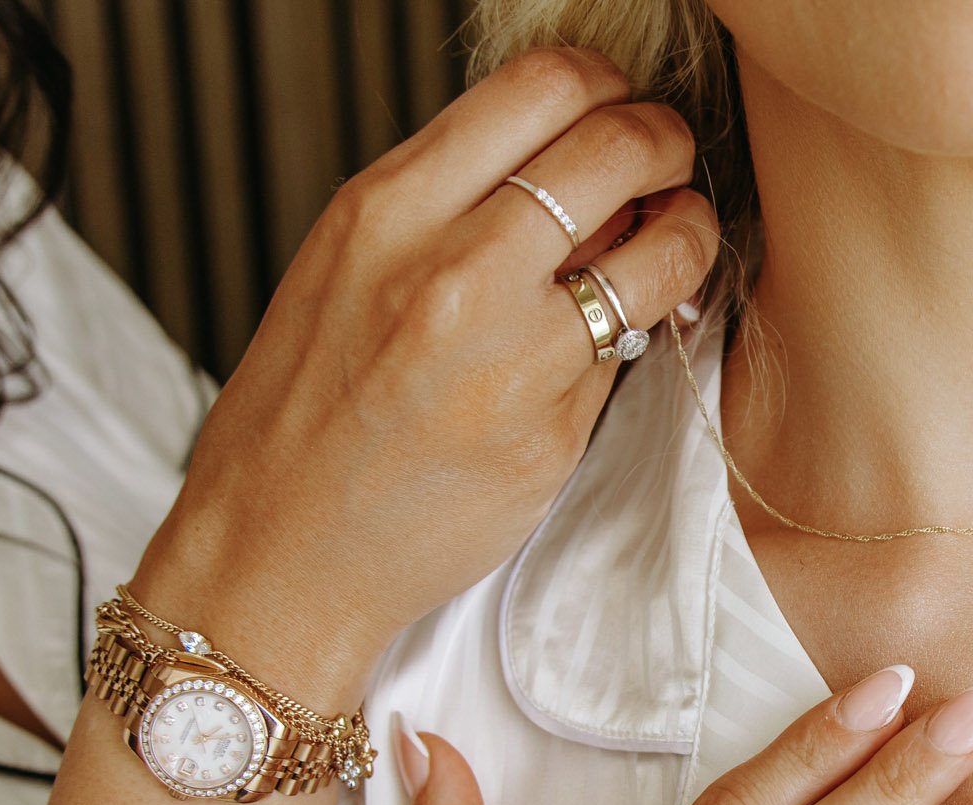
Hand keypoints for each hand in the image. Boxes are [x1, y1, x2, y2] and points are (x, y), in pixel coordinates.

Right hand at [132, 47, 718, 709]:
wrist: (280, 549)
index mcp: (388, 210)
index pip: (541, 88)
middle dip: (667, 143)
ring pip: (658, 253)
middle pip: (616, 149)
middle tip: (672, 163)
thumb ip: (453, 203)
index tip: (622, 104)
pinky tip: (624, 333)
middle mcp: (452, 271)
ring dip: (691, 232)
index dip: (609, 86)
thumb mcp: (350, 266)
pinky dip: (642, 331)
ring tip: (681, 238)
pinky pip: (630, 353)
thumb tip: (573, 158)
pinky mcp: (555, 432)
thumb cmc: (310, 410)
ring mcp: (512, 357)